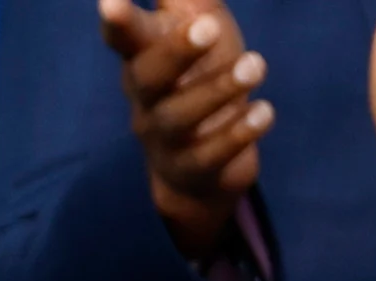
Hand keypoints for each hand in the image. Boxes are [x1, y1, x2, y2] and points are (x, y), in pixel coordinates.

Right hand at [98, 0, 275, 257]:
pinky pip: (209, 155)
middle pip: (146, 76)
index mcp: (144, 59)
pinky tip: (264, 111)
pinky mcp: (192, 169)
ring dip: (218, 90)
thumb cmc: (200, 78)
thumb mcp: (199, 25)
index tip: (111, 2)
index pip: (125, 37)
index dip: (118, 21)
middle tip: (208, 26)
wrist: (202, 166)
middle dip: (174, 51)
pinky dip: (238, 133)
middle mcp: (146, 99)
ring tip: (256, 65)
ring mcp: (165, 138)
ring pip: (179, 116)